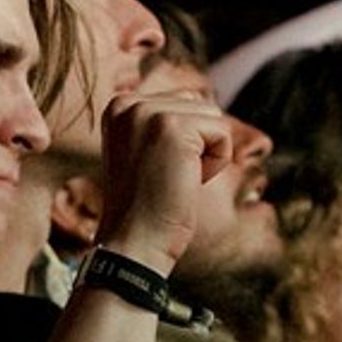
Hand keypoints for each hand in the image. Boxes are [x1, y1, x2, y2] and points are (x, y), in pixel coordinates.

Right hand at [98, 90, 237, 271]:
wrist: (132, 243)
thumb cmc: (144, 207)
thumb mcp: (145, 152)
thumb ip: (163, 121)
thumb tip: (199, 98)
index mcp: (119, 106)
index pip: (180, 102)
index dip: (182, 143)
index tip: (153, 170)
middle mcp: (128, 103)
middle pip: (198, 105)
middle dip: (196, 144)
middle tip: (164, 177)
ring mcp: (148, 113)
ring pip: (213, 117)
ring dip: (206, 154)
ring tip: (173, 179)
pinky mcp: (173, 128)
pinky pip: (223, 133)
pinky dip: (216, 162)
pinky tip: (186, 182)